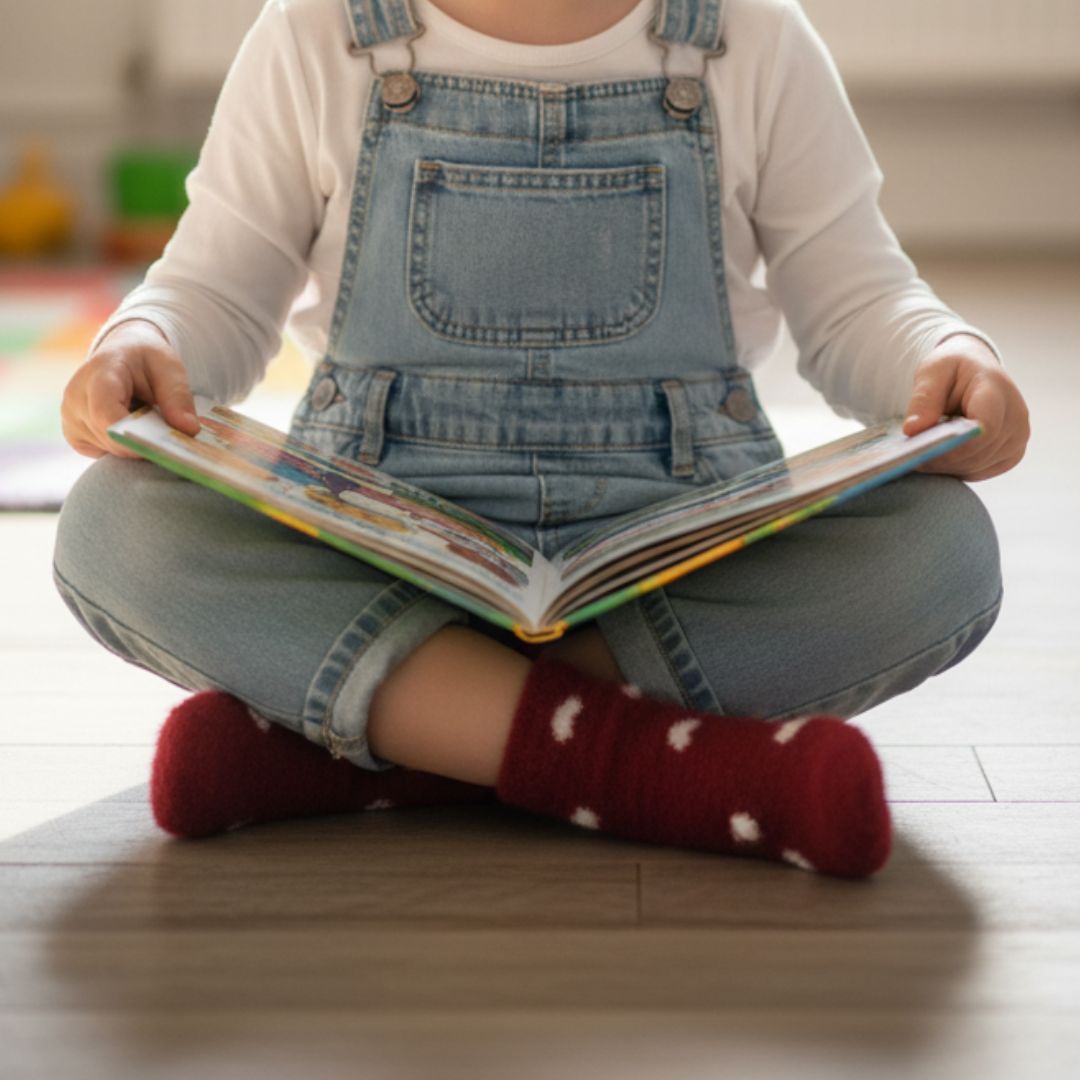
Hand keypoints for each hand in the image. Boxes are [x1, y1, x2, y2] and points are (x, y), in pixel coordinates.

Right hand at [60, 320, 201, 459]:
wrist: (121, 354)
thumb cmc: (146, 361)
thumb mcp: (169, 369)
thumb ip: (178, 398)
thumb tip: (190, 430)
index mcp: (99, 374)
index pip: (104, 412)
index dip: (130, 436)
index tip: (157, 447)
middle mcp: (75, 397)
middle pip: (109, 437)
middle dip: (141, 444)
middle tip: (167, 437)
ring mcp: (70, 417)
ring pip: (108, 449)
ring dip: (134, 446)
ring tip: (146, 422)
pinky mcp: (73, 434)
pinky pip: (102, 453)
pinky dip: (122, 449)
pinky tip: (131, 430)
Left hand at [902, 334, 1029, 481]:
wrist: (974, 370)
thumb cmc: (952, 369)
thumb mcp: (932, 373)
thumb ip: (923, 400)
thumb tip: (912, 430)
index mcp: (998, 391)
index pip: (985, 427)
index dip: (954, 444)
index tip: (921, 450)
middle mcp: (1016, 417)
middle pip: (979, 451)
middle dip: (943, 458)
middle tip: (911, 458)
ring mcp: (1017, 439)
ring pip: (977, 465)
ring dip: (946, 465)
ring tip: (920, 456)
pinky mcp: (1010, 454)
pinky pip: (979, 471)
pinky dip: (956, 468)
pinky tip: (939, 458)